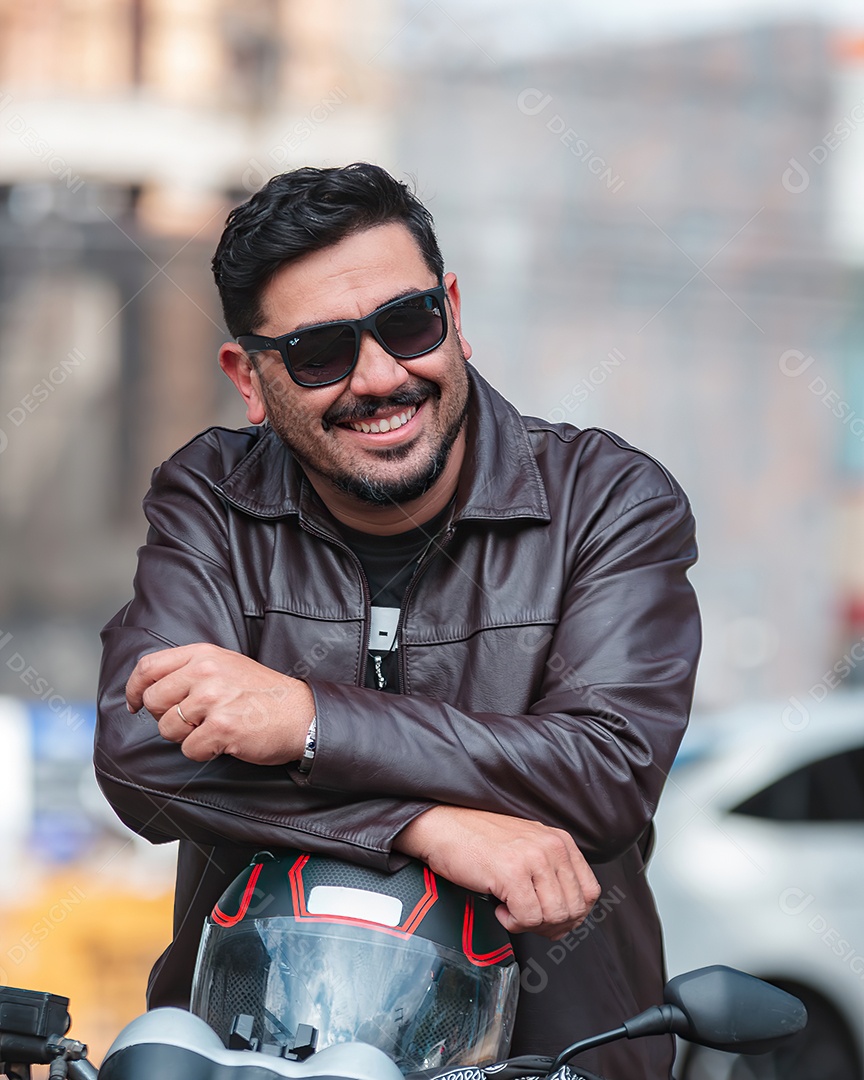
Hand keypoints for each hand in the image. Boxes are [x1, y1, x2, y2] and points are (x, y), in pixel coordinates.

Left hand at [125, 643, 314, 764]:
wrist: (300, 714)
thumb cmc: (261, 694)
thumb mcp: (226, 665)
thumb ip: (191, 670)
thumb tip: (148, 691)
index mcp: (203, 654)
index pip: (148, 667)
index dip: (134, 689)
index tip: (135, 704)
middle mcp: (205, 672)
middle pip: (153, 701)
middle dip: (167, 717)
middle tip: (193, 721)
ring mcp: (213, 699)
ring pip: (168, 729)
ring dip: (187, 737)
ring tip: (215, 728)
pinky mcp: (221, 726)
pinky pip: (189, 750)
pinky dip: (204, 752)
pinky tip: (224, 742)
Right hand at [394, 805, 599, 938]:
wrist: (444, 827)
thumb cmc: (480, 840)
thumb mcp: (528, 847)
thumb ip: (552, 872)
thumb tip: (569, 914)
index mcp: (560, 841)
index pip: (590, 892)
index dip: (572, 915)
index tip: (550, 918)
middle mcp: (552, 847)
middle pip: (574, 909)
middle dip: (551, 925)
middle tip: (526, 918)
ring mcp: (533, 859)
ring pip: (553, 916)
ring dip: (530, 924)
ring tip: (510, 909)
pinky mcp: (512, 874)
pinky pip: (528, 918)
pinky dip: (513, 923)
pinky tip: (499, 908)